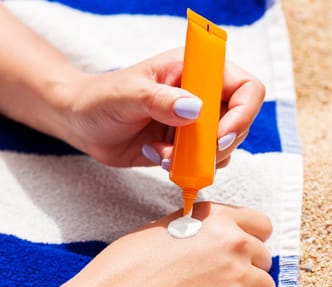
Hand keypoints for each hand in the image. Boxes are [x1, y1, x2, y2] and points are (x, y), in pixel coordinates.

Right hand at [0, 202, 274, 286]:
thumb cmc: (128, 266)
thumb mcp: (165, 227)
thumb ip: (200, 228)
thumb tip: (212, 236)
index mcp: (217, 217)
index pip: (262, 224)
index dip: (253, 239)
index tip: (243, 251)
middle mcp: (234, 242)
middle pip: (265, 258)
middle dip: (249, 269)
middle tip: (223, 281)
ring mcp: (238, 276)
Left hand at [62, 48, 264, 167]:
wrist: (83, 124)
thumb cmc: (102, 98)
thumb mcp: (127, 94)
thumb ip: (160, 100)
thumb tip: (196, 109)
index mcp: (196, 70)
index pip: (246, 88)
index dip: (244, 112)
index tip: (221, 135)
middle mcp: (204, 95)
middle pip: (242, 121)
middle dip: (222, 143)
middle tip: (195, 153)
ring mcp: (198, 123)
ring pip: (227, 145)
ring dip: (203, 158)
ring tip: (166, 156)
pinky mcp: (189, 146)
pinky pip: (207, 162)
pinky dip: (190, 168)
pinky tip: (159, 159)